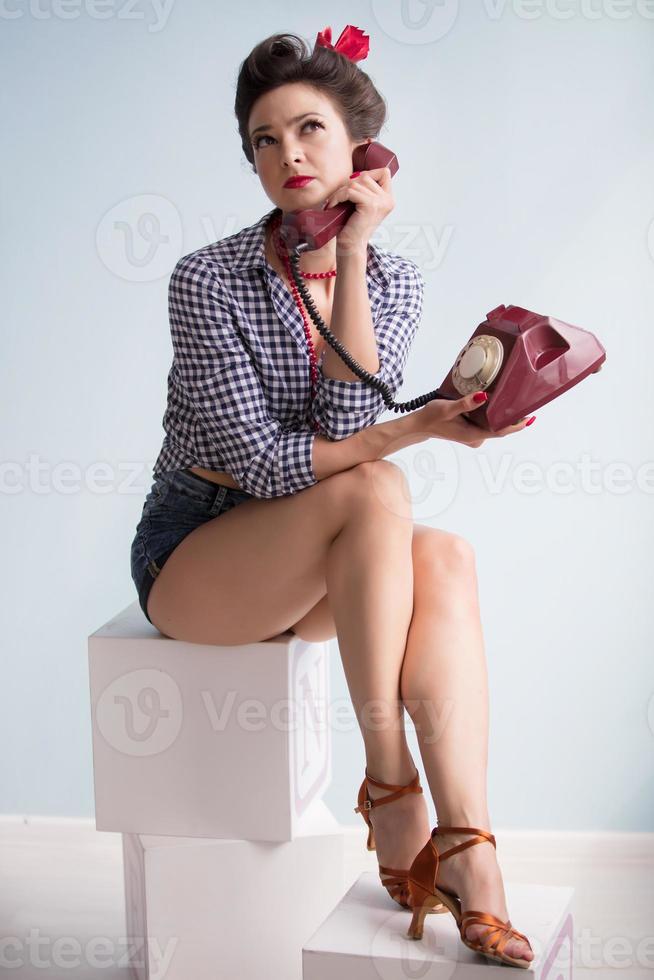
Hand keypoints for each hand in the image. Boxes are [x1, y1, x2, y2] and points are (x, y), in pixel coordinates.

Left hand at [323, 166, 393, 257]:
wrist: (351, 246)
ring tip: (335, 203)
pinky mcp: (371, 205)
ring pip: (356, 183)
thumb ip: (365, 189)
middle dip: (349, 185)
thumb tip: (356, 174)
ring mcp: (381, 202)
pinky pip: (350, 191)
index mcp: (388, 199)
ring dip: (341, 192)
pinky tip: (333, 205)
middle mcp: (388, 200)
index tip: (354, 187)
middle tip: (339, 198)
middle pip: (366, 176)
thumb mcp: (362, 205)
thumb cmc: (353, 226)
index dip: (368, 174)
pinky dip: (338, 196)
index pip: (384, 172)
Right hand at [416, 390, 533, 447]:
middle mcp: (475, 438)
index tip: (530, 418)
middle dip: (514, 419)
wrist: (419, 426)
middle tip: (527, 404)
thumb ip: (466, 403)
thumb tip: (484, 396)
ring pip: (493, 427)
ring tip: (515, 403)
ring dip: (503, 417)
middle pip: (500, 429)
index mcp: (472, 434)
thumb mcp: (447, 408)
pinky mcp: (470, 432)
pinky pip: (487, 425)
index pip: (500, 431)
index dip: (516, 425)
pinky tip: (497, 406)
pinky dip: (493, 417)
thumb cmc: (431, 417)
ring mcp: (473, 436)